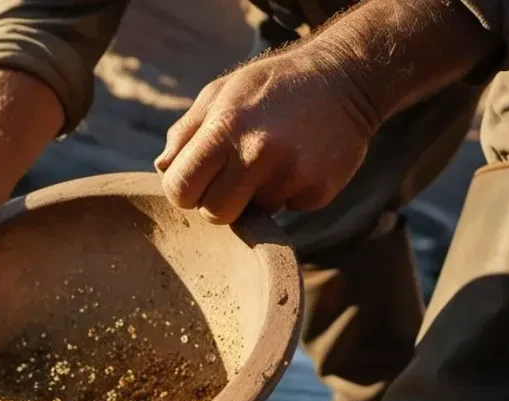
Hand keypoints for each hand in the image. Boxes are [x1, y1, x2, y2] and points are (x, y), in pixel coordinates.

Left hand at [154, 46, 377, 223]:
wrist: (345, 78)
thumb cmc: (272, 85)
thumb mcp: (221, 93)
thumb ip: (187, 132)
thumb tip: (163, 168)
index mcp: (224, 128)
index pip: (180, 189)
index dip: (184, 189)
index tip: (197, 179)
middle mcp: (257, 154)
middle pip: (214, 214)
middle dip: (218, 201)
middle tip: (234, 176)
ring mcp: (291, 176)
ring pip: (254, 214)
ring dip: (257, 194)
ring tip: (274, 157)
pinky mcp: (318, 191)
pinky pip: (288, 209)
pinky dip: (289, 193)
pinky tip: (299, 161)